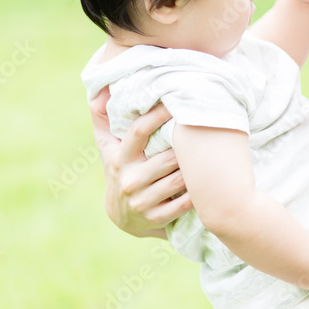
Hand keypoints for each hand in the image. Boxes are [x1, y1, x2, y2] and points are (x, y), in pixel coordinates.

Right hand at [90, 88, 193, 237]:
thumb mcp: (108, 146)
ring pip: (178, 179)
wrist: (121, 217)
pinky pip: (184, 203)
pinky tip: (206, 181)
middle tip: (205, 131)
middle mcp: (130, 180)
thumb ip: (103, 117)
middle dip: (186, 147)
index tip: (176, 101)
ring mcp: (142, 202)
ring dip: (194, 168)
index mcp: (121, 158)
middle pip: (167, 158)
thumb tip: (99, 90)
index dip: (158, 114)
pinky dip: (197, 192)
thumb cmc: (120, 169)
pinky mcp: (156, 218)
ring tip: (208, 155)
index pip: (139, 131)